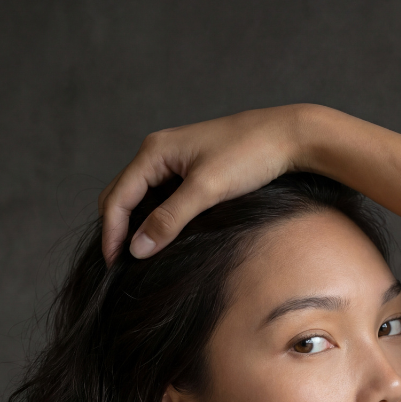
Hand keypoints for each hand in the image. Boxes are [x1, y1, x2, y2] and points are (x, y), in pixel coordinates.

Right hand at [98, 104, 319, 263]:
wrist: (288, 136)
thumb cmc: (250, 155)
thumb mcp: (206, 190)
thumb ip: (169, 219)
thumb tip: (137, 249)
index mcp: (154, 151)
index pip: (117, 197)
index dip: (112, 233)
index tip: (114, 265)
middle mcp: (157, 152)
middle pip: (121, 195)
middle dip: (116, 229)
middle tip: (120, 265)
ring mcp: (173, 159)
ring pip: (139, 196)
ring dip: (134, 224)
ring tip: (138, 255)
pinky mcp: (190, 168)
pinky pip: (159, 195)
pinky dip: (153, 217)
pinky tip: (162, 236)